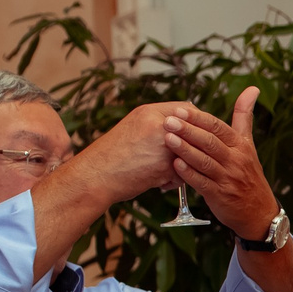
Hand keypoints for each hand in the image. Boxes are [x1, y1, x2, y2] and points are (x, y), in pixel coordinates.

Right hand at [68, 99, 203, 200]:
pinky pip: (183, 174)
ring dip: (183, 164)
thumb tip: (186, 126)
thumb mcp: (134, 128)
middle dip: (194, 146)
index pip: (187, 108)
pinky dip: (173, 181)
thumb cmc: (113, 156)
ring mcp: (163, 145)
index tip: (197, 133)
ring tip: (165, 171)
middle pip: (194, 132)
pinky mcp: (165, 167)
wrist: (95, 176)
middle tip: (187, 156)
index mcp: (149, 112)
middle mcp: (158, 125)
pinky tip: (158, 182)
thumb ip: (159, 124)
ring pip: (191, 154)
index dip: (195, 121)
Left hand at [164, 86, 281, 242]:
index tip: (181, 110)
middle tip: (168, 121)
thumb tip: (252, 88)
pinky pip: (202, 183)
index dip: (200, 119)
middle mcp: (236, 160)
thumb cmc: (248, 174)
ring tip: (167, 138)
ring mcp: (228, 178)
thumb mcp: (248, 144)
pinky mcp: (220, 195)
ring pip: (205, 161)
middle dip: (188, 131)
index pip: (219, 127)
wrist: (258, 212)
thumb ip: (244, 116)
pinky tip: (174, 164)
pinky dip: (188, 173)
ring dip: (185, 150)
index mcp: (240, 145)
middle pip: (210, 142)